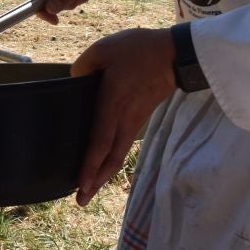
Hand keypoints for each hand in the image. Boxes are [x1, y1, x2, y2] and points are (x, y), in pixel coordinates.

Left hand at [71, 27, 174, 205]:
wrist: (175, 54)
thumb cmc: (138, 50)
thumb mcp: (103, 50)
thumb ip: (83, 66)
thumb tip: (74, 78)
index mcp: (112, 105)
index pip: (99, 143)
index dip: (90, 167)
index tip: (80, 186)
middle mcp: (124, 119)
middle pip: (110, 158)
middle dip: (96, 181)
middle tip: (81, 200)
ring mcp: (134, 120)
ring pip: (118, 153)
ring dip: (104, 172)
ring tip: (89, 186)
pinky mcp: (140, 117)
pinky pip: (122, 142)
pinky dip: (111, 156)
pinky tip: (102, 158)